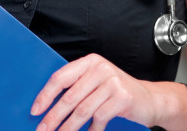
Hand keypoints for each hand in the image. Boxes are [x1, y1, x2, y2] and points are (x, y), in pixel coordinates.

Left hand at [31, 54, 158, 130]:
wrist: (151, 99)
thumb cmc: (117, 92)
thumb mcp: (96, 83)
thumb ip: (76, 87)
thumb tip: (47, 105)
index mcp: (89, 62)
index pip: (60, 77)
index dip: (45, 95)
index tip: (35, 110)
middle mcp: (100, 68)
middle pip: (69, 97)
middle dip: (53, 116)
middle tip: (42, 129)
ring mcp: (112, 82)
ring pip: (82, 110)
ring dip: (68, 127)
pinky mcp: (122, 98)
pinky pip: (99, 118)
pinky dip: (91, 130)